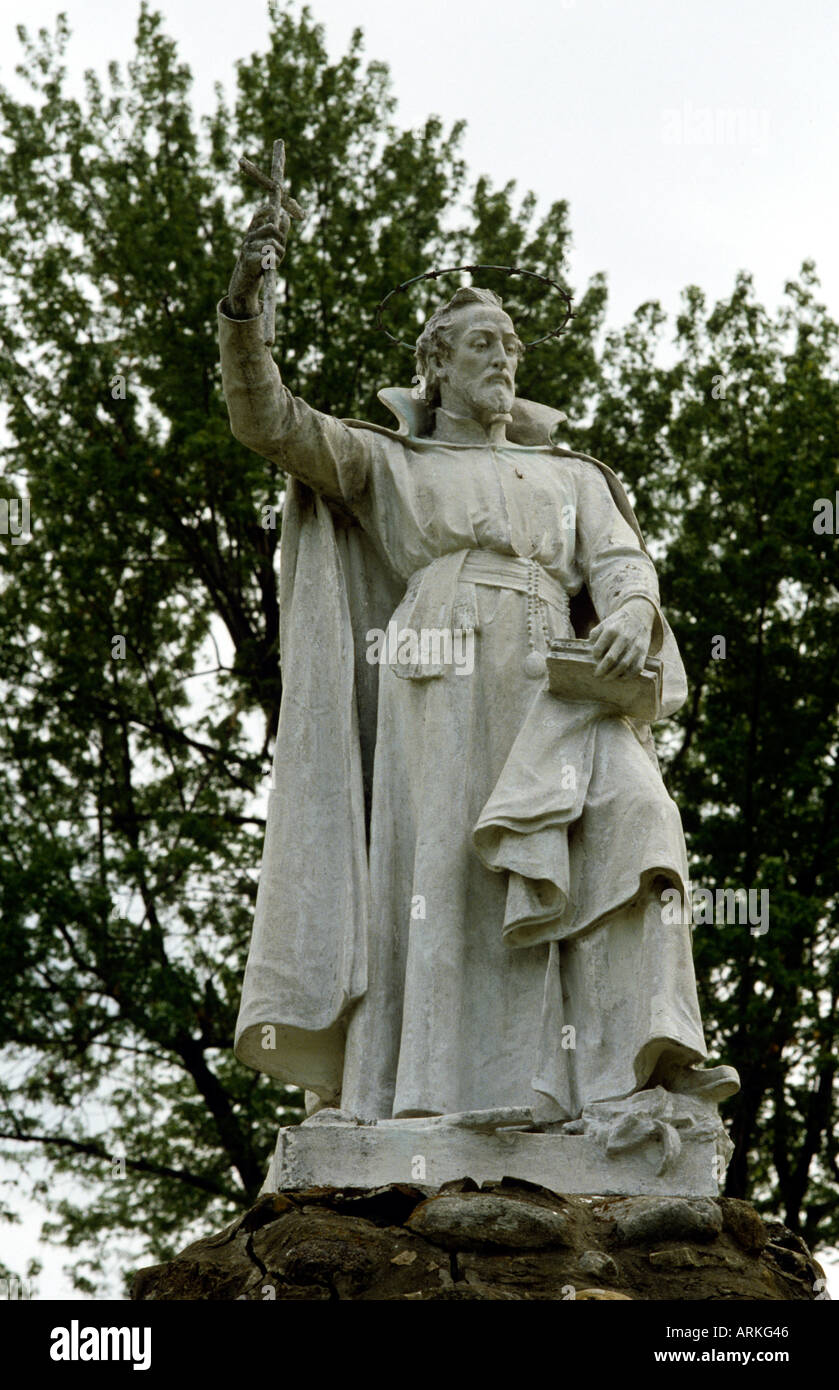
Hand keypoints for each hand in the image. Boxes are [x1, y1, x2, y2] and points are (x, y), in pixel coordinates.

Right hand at [227, 202, 289, 317]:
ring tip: (277, 260)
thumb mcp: (270, 245)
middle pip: (271, 228)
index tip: (274, 209)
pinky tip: (272, 265)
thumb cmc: (260, 260)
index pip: (257, 216)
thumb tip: (285, 215)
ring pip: (271, 244)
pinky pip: (269, 256)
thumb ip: (279, 232)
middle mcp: (249, 237)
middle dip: (281, 238)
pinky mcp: (249, 259)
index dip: (265, 211)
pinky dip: (275, 261)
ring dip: (280, 254)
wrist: (246, 280)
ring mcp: (247, 247)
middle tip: (282, 249)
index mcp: (253, 232)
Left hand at [590, 599, 654, 678]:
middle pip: (611, 659)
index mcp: (612, 630)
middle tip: (597, 675)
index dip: (595, 657)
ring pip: (624, 665)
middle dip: (602, 670)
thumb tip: (590, 648)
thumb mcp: (605, 622)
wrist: (640, 614)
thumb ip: (595, 634)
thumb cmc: (619, 622)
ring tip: (606, 678)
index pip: (598, 649)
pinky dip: (629, 675)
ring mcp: (635, 645)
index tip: (595, 659)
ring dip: (613, 675)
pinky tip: (621, 677)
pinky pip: (637, 668)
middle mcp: (624, 638)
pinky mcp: (644, 651)